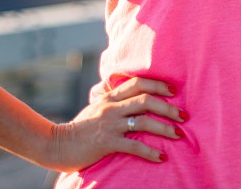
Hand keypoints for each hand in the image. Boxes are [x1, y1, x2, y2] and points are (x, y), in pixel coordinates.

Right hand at [48, 77, 186, 170]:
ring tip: (178, 134)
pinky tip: (161, 157)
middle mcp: (111, 108)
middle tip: (183, 116)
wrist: (57, 144)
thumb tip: (122, 86)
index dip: (158, 85)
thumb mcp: (94, 107)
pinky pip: (132, 146)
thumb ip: (110, 98)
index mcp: (110, 97)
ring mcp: (108, 125)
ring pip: (142, 122)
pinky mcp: (105, 143)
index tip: (174, 91)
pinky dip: (149, 151)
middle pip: (145, 100)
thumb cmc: (79, 128)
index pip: (137, 83)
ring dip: (164, 128)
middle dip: (167, 107)